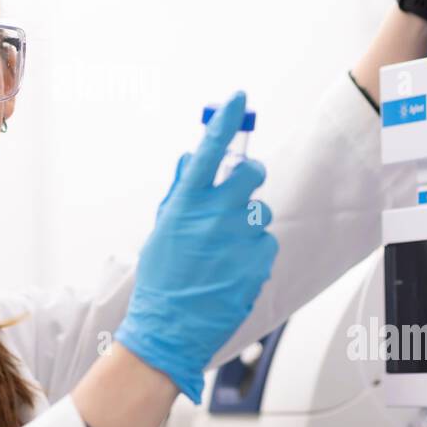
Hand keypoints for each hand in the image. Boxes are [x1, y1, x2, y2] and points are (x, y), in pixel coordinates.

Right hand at [114, 91, 278, 403]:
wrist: (170, 328)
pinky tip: (233, 270)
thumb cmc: (161, 279)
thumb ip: (180, 193)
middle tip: (238, 193)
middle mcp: (214, 215)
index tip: (239, 98)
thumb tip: (191, 160)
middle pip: (251, 174)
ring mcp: (238, 238)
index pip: (209, 150)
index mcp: (186, 203)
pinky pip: (265, 243)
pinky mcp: (257, 262)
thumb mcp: (161, 229)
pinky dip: (253, 253)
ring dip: (247, 224)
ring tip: (224, 250)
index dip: (226, 120)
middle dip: (248, 177)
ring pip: (259, 212)